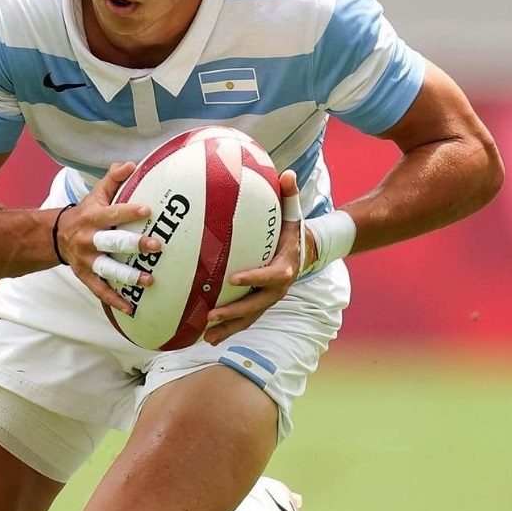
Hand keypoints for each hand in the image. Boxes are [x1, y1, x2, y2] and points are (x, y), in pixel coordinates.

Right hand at [55, 162, 161, 314]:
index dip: (129, 211)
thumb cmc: (86, 213)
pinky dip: (115, 301)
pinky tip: (131, 308)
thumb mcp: (96, 194)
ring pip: (108, 269)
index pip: (113, 213)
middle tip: (156, 246)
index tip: (148, 210)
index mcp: (92, 217)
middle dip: (134, 245)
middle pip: (112, 242)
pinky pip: (100, 291)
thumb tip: (131, 164)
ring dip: (129, 276)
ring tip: (150, 280)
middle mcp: (88, 240)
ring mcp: (87, 261)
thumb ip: (113, 178)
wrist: (56, 236)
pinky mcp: (86, 277)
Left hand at [203, 169, 304, 344]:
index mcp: (284, 268)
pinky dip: (228, 328)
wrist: (304, 252)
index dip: (253, 278)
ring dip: (229, 327)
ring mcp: (268, 299)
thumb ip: (289, 195)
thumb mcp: (293, 212)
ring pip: (249, 317)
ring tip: (207, 335)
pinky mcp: (260, 304)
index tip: (233, 278)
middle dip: (234, 312)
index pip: (270, 276)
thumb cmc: (292, 230)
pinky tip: (207, 337)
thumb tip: (287, 174)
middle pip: (256, 305)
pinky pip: (244, 319)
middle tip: (211, 315)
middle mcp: (277, 289)